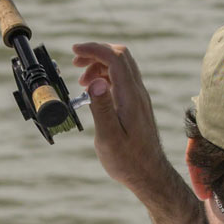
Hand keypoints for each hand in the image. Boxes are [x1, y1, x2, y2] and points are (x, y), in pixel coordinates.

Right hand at [72, 41, 204, 223]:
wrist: (149, 174)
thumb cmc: (127, 160)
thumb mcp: (109, 137)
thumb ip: (101, 108)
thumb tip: (95, 81)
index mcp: (130, 97)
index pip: (114, 58)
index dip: (93, 49)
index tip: (74, 51)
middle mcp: (137, 93)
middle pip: (121, 56)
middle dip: (97, 52)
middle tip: (76, 63)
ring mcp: (139, 98)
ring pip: (122, 67)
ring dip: (100, 65)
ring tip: (82, 81)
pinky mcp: (138, 105)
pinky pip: (123, 80)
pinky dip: (106, 77)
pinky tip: (95, 92)